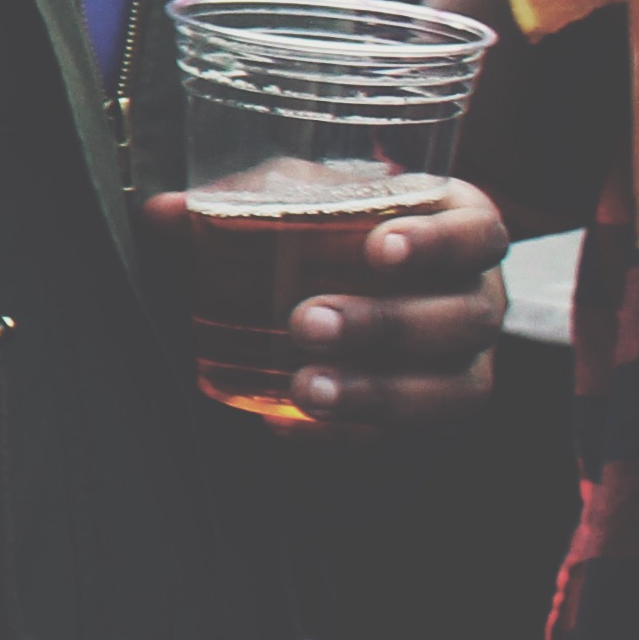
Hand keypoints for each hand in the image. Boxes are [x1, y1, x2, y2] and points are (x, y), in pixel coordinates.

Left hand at [142, 175, 508, 425]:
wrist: (380, 285)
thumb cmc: (347, 228)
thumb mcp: (309, 198)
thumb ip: (247, 199)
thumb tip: (161, 213)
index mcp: (460, 230)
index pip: (477, 233)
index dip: (437, 242)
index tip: (379, 248)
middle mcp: (477, 299)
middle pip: (463, 318)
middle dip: (386, 325)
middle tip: (307, 325)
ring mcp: (467, 364)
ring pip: (453, 390)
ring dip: (377, 394)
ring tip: (307, 391)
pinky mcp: (438, 415)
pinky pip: (413, 441)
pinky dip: (353, 438)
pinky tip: (295, 429)